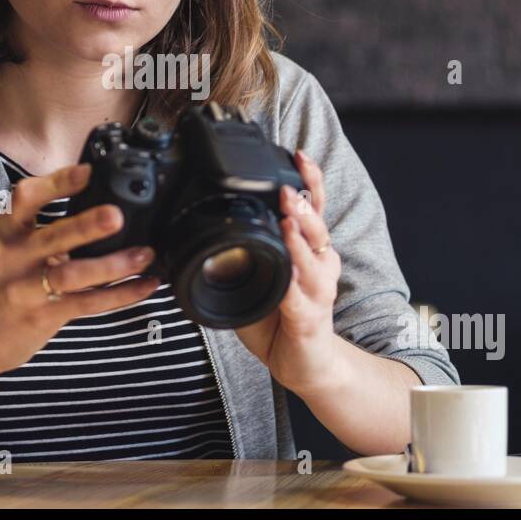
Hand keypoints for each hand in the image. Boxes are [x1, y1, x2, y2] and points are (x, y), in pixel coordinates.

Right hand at [0, 162, 160, 377]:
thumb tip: (104, 207)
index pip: (26, 199)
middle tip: (116, 215)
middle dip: (85, 225)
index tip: (87, 171)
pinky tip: (146, 285)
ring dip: (113, 265)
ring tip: (144, 254)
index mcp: (9, 232)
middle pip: (52, 236)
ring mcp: (26, 289)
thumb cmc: (5, 284)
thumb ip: (48, 229)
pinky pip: (87, 304)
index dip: (56, 183)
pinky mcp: (42, 316)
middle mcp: (14, 256)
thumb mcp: (14, 248)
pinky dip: (121, 294)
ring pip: (71, 274)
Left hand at [233, 149, 342, 394]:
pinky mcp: (310, 318)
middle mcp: (320, 264)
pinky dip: (293, 284)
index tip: (299, 156)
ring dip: (299, 238)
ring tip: (288, 219)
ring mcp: (318, 291)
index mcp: (309, 250)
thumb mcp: (259, 276)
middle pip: (317, 226)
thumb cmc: (282, 317)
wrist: (306, 364)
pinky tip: (289, 273)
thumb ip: (242, 252)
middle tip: (286, 186)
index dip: (309, 181)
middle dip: (303, 203)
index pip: (312, 207)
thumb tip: (200, 228)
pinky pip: (300, 298)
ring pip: (313, 258)